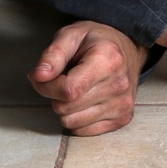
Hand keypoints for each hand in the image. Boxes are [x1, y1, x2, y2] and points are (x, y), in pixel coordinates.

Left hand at [28, 21, 146, 135]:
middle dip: (56, 96)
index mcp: (107, 60)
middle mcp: (118, 85)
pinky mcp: (123, 118)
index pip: (68, 90)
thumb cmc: (96, 41)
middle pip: (67, 108)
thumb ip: (53, 54)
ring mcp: (122, 104)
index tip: (42, 78)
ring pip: (72, 123)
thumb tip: (38, 76)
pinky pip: (83, 131)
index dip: (46, 87)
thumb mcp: (71, 35)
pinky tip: (86, 101)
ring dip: (66, 109)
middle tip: (63, 80)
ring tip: (77, 89)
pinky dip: (78, 118)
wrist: (128, 48)